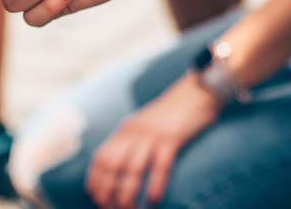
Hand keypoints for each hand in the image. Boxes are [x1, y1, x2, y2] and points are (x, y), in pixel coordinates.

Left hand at [86, 76, 221, 206]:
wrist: (195, 93)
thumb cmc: (169, 116)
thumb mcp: (143, 126)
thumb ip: (131, 143)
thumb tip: (119, 169)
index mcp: (124, 130)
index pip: (101, 157)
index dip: (96, 179)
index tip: (95, 197)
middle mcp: (134, 132)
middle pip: (113, 165)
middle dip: (108, 189)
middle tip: (109, 207)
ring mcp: (152, 135)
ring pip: (134, 168)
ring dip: (128, 192)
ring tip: (128, 208)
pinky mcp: (172, 138)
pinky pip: (161, 164)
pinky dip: (156, 183)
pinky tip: (153, 199)